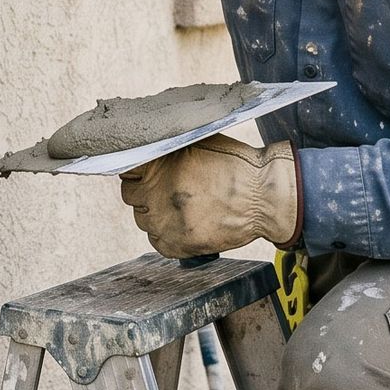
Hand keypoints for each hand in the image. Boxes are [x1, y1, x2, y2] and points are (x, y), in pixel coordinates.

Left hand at [119, 135, 300, 259]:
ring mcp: (165, 223)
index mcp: (158, 166)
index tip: (147, 173)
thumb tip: (148, 144)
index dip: (138, 170)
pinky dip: (167, 235)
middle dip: (146, 191)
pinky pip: (157, 242)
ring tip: (181, 207)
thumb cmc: (235, 165)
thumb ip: (169, 146)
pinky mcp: (178, 246)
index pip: (127, 170)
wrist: (263, 198)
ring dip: (156, 213)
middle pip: (131, 196)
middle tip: (168, 190)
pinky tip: (185, 223)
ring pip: (143, 220)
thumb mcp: (199, 142)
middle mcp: (155, 195)